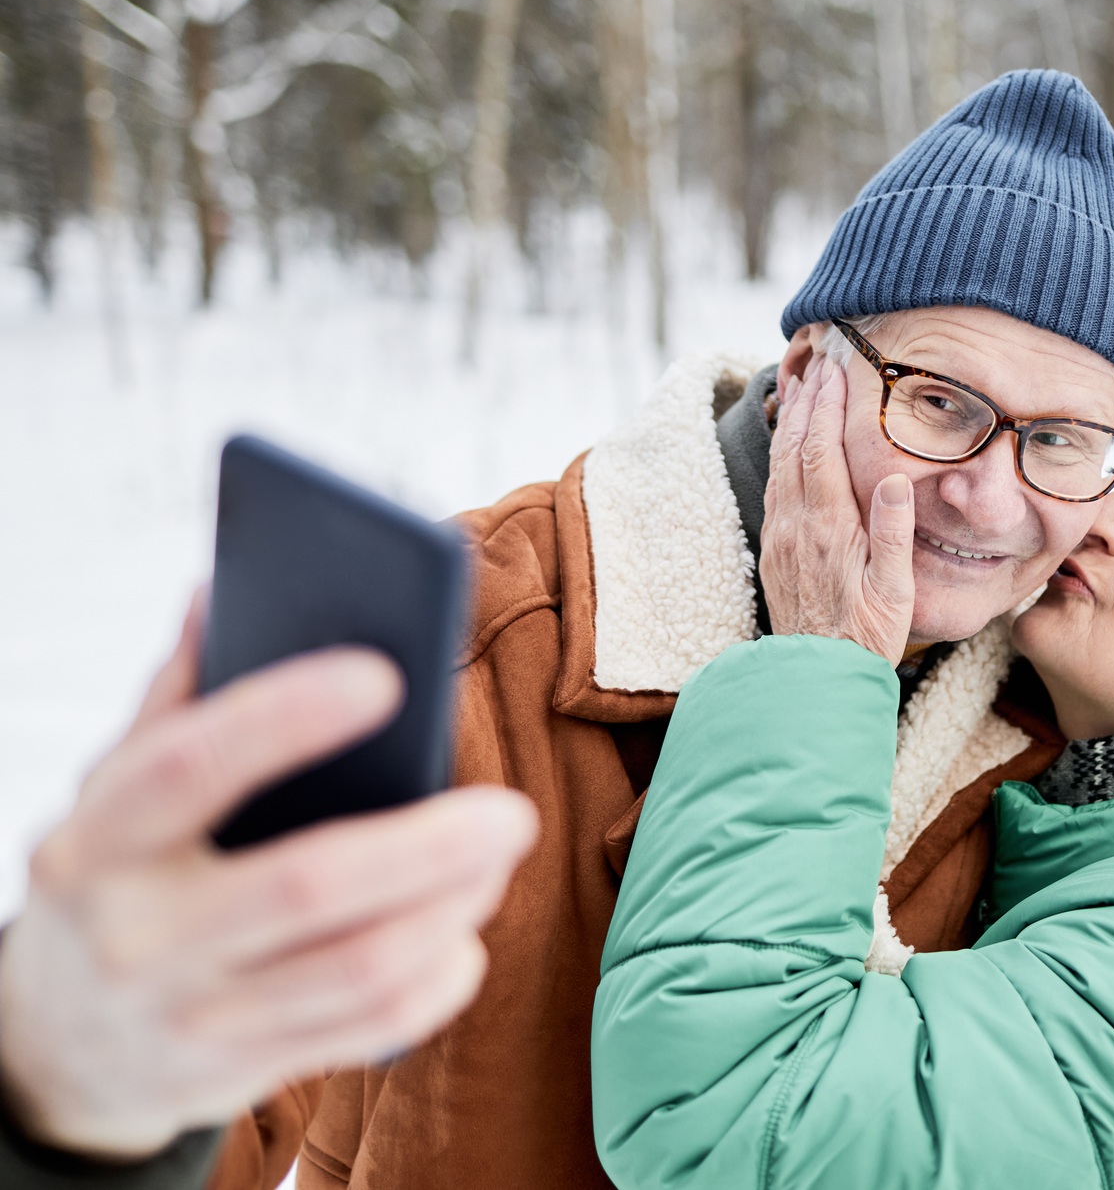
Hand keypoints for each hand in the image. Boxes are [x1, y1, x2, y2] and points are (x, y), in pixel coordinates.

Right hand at [0, 597, 537, 1159]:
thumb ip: (179, 691)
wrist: (59, 1044)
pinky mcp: (244, 1069)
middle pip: (303, 887)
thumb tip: (225, 586)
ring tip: (501, 854)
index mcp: (100, 841)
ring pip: (356, 968)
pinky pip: (370, 1028)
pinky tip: (465, 929)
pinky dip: (441, 976)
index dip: (284, 717)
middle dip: (427, 845)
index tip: (386, 675)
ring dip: (454, 906)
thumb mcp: (117, 786)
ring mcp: (191, 1014)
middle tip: (513, 810)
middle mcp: (137, 935)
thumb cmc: (123, 873)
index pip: (187, 766)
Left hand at [761, 354, 915, 664]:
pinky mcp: (774, 551)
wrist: (818, 676)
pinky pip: (774, 489)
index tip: (835, 372)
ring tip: (798, 390)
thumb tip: (891, 479)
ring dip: (788, 423)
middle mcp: (797, 526)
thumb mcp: (894, 589)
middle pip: (795, 448)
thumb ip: (893, 532)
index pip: (822, 451)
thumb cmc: (866, 636)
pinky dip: (780, 455)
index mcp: (829, 528)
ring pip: (780, 466)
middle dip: (805, 403)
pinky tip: (787, 445)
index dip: (826, 407)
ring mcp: (781, 538)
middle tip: (816, 366)